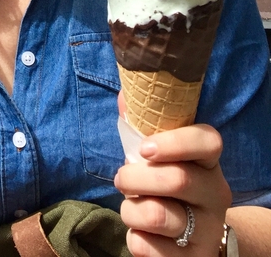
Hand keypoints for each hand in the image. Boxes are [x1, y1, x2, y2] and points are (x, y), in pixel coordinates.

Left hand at [114, 118, 230, 255]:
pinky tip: (139, 233)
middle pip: (177, 179)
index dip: (174, 142)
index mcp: (209, 162)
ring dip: (130, 209)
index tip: (144, 149)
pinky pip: (150, 248)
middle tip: (121, 179)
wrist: (195, 236)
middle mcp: (216, 194)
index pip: (207, 141)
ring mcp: (208, 229)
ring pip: (158, 215)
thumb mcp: (162, 156)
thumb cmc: (168, 183)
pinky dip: (134, 238)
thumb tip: (124, 95)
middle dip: (135, 178)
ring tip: (129, 206)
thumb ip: (143, 126)